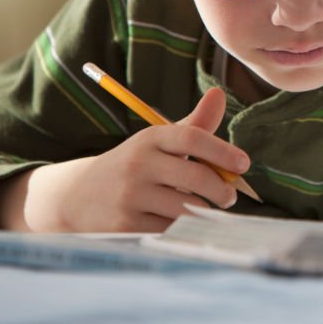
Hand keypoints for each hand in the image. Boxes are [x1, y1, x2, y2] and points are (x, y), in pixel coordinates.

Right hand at [0, 88, 249, 231]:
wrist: (78, 196)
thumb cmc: (135, 166)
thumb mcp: (159, 143)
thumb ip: (194, 125)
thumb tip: (219, 94)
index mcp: (150, 138)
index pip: (192, 137)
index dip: (222, 151)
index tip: (244, 164)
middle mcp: (139, 163)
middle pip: (196, 176)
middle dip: (221, 190)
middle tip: (229, 197)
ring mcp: (130, 195)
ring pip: (186, 208)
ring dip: (203, 212)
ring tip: (205, 210)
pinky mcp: (125, 224)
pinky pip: (169, 229)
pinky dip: (180, 228)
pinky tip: (176, 223)